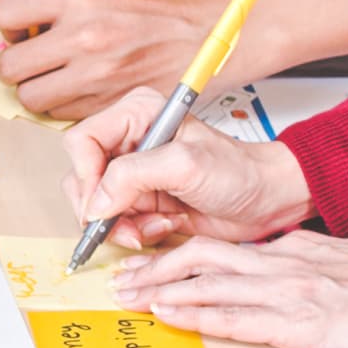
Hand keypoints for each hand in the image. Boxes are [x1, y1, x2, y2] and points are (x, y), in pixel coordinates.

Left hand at [0, 0, 236, 119]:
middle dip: (18, 66)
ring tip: (60, 76)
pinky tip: (86, 88)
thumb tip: (20, 20)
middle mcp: (84, 36)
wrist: (215, 25)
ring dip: (41, 91)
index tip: (20, 30)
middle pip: (11, 67)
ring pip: (34, 99)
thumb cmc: (165, 3)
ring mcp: (98, 74)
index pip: (5, 14)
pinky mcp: (114, 103)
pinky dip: (69, 106)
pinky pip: (66, 115)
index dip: (9, 26)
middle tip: (34, 60)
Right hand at [61, 88, 315, 247]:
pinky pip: (115, 221)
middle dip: (101, 208)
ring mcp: (132, 172)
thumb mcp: (186, 166)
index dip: (85, 176)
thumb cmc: (240, 172)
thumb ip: (134, 176)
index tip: (101, 206)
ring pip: (94, 204)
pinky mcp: (139, 198)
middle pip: (80, 176)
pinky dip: (133, 232)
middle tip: (123, 227)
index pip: (82, 141)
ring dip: (119, 225)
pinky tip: (162, 227)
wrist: (267, 201)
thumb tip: (96, 203)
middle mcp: (127, 140)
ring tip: (152, 227)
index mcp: (135, 114)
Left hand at [110, 231, 347, 347]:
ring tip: (129, 297)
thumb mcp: (333, 259)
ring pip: (206, 283)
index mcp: (283, 251)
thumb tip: (271, 259)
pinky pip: (235, 318)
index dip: (172, 255)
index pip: (214, 248)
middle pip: (197, 258)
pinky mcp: (296, 323)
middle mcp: (275, 266)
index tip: (144, 265)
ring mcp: (283, 292)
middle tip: (122, 280)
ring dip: (161, 290)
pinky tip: (169, 313)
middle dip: (154, 269)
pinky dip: (196, 315)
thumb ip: (297, 258)